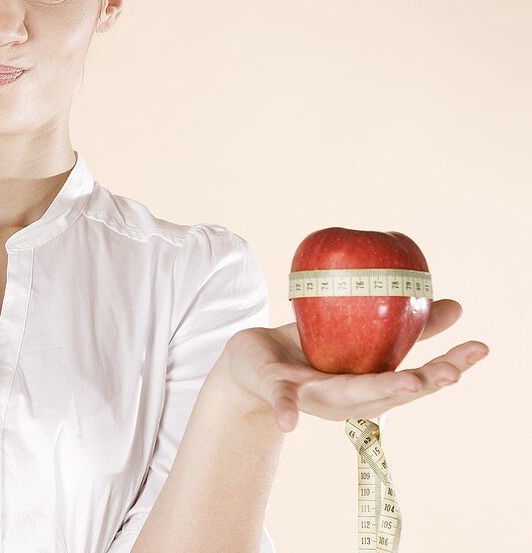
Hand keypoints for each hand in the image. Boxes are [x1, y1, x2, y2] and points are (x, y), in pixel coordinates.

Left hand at [223, 299, 488, 431]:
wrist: (248, 364)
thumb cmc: (306, 350)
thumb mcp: (358, 335)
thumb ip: (404, 327)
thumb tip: (454, 305)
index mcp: (368, 385)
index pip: (417, 380)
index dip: (449, 366)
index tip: (480, 348)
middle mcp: (348, 399)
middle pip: (391, 393)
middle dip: (423, 383)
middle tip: (451, 373)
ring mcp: (315, 397)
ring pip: (349, 395)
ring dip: (380, 390)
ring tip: (410, 381)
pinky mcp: (279, 390)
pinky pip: (283, 400)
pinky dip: (287, 411)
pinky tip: (290, 423)